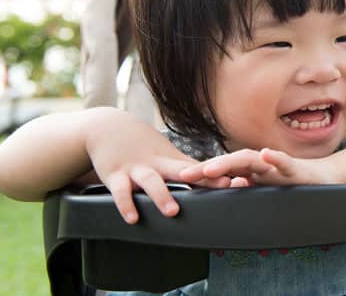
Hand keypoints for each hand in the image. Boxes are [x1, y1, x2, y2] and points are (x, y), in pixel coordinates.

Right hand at [84, 119, 229, 223]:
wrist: (107, 127)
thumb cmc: (142, 145)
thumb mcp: (165, 153)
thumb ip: (186, 168)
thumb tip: (213, 178)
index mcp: (170, 160)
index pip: (198, 167)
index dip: (218, 173)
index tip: (238, 179)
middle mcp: (157, 164)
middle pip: (182, 171)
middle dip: (202, 179)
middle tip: (223, 186)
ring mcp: (136, 169)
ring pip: (151, 182)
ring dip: (162, 196)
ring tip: (173, 212)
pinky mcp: (115, 176)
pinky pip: (120, 192)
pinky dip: (126, 205)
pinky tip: (133, 218)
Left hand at [179, 148, 338, 186]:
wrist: (322, 180)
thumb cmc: (291, 185)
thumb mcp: (264, 191)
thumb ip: (246, 189)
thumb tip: (224, 190)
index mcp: (252, 172)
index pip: (225, 170)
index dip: (203, 173)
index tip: (181, 178)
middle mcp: (261, 165)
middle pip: (231, 162)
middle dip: (208, 168)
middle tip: (186, 174)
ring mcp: (277, 166)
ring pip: (251, 160)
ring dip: (231, 162)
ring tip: (213, 168)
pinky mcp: (296, 170)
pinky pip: (285, 162)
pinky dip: (276, 158)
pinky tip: (267, 155)